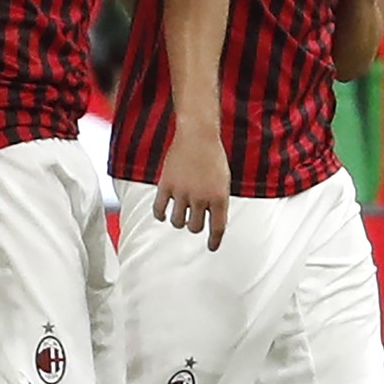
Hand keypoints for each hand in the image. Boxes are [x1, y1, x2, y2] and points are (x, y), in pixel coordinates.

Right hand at [154, 123, 230, 250]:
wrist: (198, 136)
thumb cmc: (214, 157)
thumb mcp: (224, 180)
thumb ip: (218, 201)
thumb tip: (212, 222)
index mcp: (219, 197)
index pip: (218, 228)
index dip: (214, 241)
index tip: (212, 247)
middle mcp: (201, 198)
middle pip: (195, 227)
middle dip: (195, 226)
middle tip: (193, 221)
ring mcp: (182, 192)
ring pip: (177, 222)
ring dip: (179, 221)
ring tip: (181, 214)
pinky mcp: (166, 185)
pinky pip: (159, 210)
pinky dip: (161, 215)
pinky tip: (164, 215)